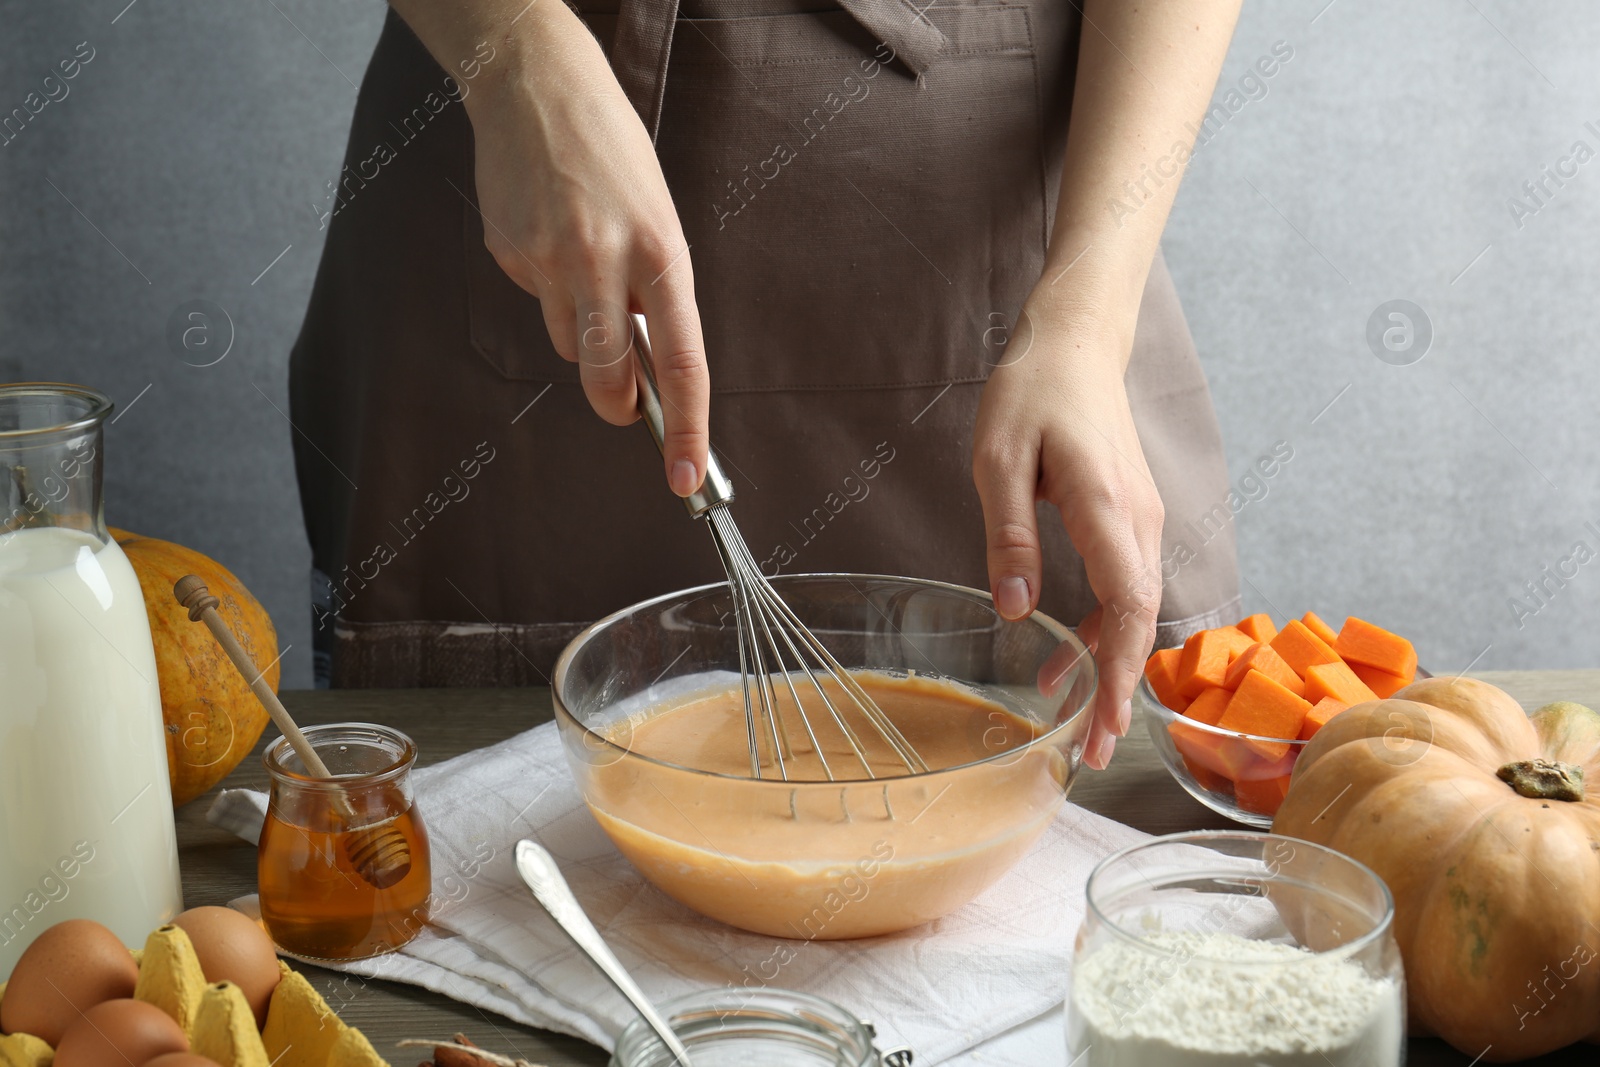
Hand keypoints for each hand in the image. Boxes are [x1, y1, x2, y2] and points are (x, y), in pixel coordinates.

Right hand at [465, 18, 707, 496]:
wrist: (534, 83)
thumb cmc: (612, 152)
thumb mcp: (658, 217)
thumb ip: (656, 291)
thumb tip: (646, 362)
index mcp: (662, 253)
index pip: (683, 363)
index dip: (688, 429)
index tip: (687, 477)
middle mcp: (605, 261)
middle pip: (607, 377)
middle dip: (617, 404)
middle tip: (625, 405)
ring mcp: (550, 260)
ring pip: (566, 344)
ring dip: (579, 328)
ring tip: (584, 261)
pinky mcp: (509, 255)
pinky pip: (535, 298)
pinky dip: (546, 283)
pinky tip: (548, 232)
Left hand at [972, 301, 1164, 769]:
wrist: (1077, 343)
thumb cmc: (1034, 392)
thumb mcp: (999, 460)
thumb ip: (1009, 535)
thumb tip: (1016, 609)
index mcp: (1106, 508)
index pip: (1128, 606)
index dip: (1119, 672)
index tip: (1103, 725)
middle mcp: (1138, 520)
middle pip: (1139, 620)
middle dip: (1120, 690)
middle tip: (1091, 752)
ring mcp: (1139, 519)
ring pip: (1134, 608)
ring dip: (1110, 665)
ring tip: (1076, 720)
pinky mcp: (1127, 517)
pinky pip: (1123, 585)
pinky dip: (1100, 627)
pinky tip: (1064, 654)